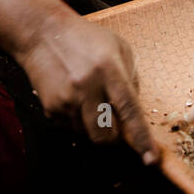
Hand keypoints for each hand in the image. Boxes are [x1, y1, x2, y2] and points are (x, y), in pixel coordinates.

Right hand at [15, 15, 157, 163]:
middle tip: (112, 118)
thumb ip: (131, 79)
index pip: (129, 110)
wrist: (43, 34)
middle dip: (114, 135)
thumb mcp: (118, 48)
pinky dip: (77, 120)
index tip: (151, 159)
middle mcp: (87, 87)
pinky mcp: (51, 107)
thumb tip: (135, 113)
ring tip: (89, 99)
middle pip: (107, 136)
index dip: (141, 138)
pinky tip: (74, 96)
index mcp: (110, 70)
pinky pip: (71, 128)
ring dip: (94, 126)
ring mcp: (67, 99)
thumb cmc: (86, 39)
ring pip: (88, 135)